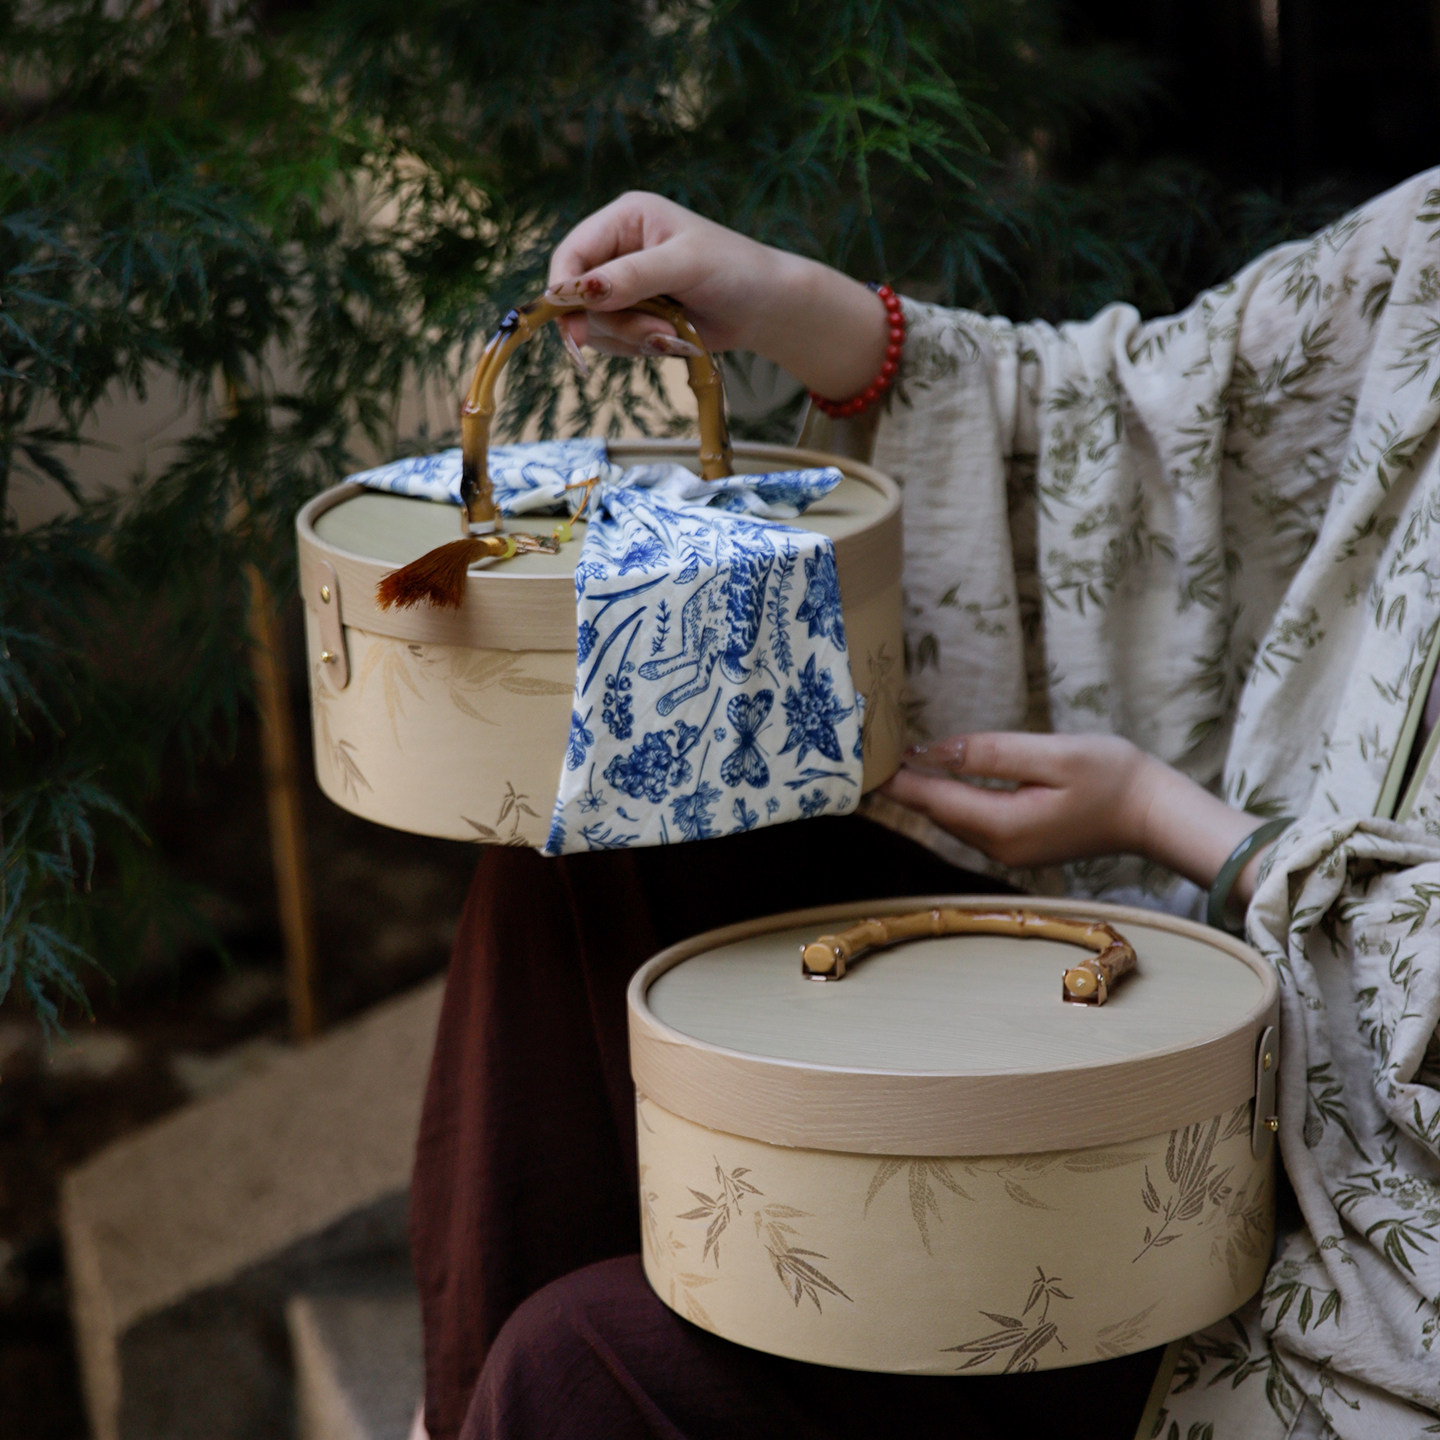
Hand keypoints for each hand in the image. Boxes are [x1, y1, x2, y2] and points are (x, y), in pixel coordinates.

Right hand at [546, 191, 887, 397]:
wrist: (766, 307)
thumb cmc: (734, 270)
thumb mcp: (684, 266)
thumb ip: (632, 277)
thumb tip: (581, 292)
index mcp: (624, 219)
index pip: (571, 254)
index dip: (564, 292)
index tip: (572, 329)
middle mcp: (617, 249)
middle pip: (577, 298)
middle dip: (614, 324)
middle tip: (656, 335)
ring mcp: (623, 285)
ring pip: (594, 325)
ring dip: (631, 338)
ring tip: (673, 335)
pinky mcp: (632, 315)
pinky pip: (613, 342)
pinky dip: (639, 348)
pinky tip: (671, 340)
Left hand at [881, 733, 1159, 869]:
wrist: (1156, 814)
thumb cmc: (1114, 777)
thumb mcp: (1051, 755)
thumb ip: (988, 754)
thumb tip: (931, 752)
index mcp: (1002, 826)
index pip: (931, 800)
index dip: (894, 779)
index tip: (860, 761)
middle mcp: (997, 847)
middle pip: (935, 811)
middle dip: (902, 782)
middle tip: (866, 751)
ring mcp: (1007, 850)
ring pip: (951, 816)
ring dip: (923, 789)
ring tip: (890, 757)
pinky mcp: (1017, 843)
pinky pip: (970, 818)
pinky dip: (948, 796)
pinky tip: (935, 773)